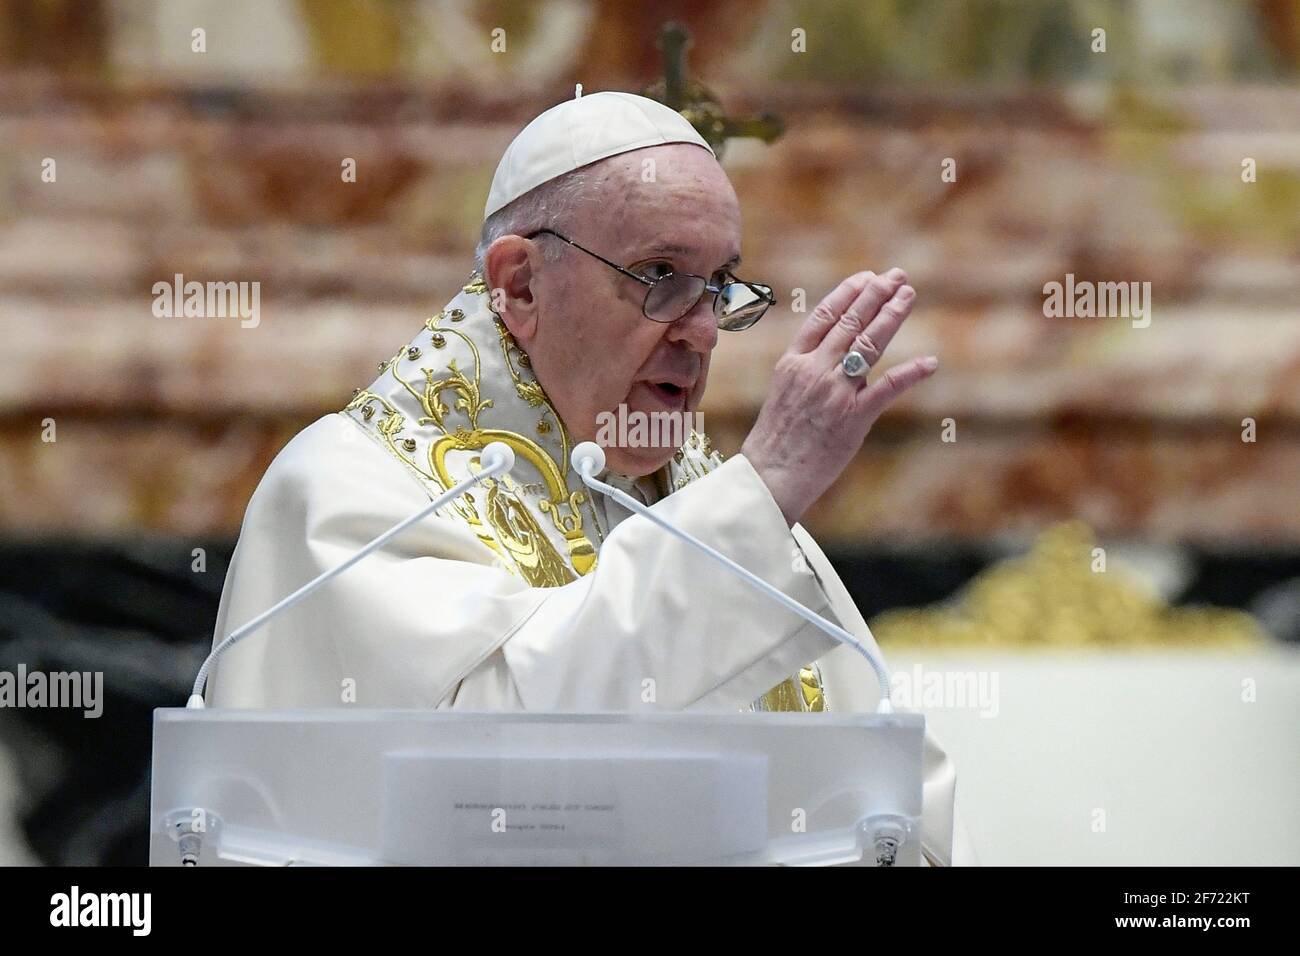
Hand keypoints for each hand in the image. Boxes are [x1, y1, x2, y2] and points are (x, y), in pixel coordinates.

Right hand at [740, 268, 936, 525]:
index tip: (866, 277)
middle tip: (896, 277)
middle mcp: (814, 370)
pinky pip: (887, 388)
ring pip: (868, 343)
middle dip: (876, 295)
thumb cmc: (776, 439)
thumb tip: (841, 358)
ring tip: (908, 295)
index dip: (847, 293)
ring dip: (892, 316)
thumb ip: (809, 370)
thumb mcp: (784, 393)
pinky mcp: (853, 417)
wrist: (771, 474)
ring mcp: (835, 392)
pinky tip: (930, 363)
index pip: (823, 316)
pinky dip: (911, 373)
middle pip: (850, 322)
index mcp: (792, 362)